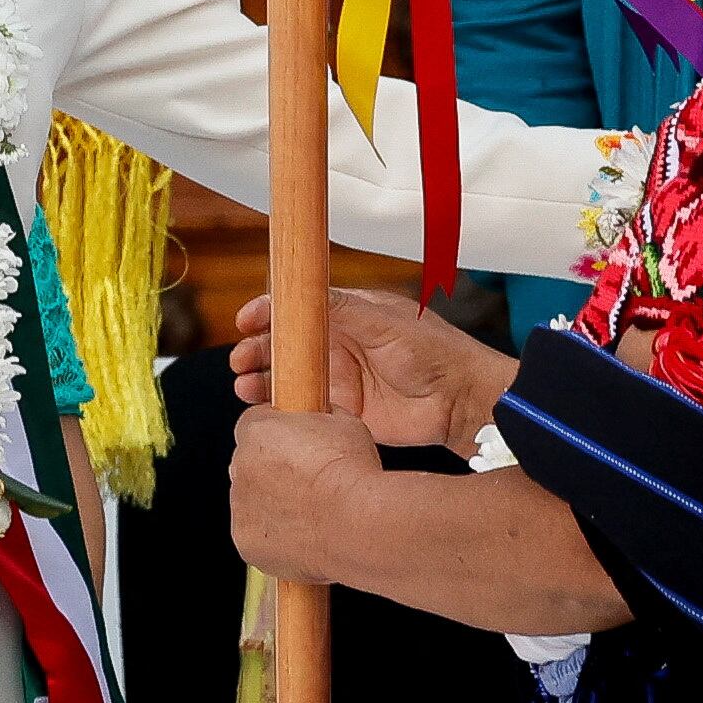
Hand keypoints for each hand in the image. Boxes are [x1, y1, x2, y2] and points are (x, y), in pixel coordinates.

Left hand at [229, 405, 381, 583]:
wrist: (357, 522)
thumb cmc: (352, 474)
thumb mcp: (343, 421)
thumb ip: (318, 418)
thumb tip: (322, 419)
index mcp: (258, 431)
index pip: (256, 422)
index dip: (280, 432)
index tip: (297, 443)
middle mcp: (241, 466)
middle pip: (251, 463)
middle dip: (274, 470)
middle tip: (309, 479)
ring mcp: (241, 507)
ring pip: (253, 501)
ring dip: (274, 503)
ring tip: (312, 509)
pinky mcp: (247, 541)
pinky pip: (257, 535)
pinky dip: (276, 535)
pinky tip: (305, 533)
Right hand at [231, 285, 517, 453]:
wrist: (461, 402)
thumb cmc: (434, 353)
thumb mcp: (386, 322)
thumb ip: (344, 308)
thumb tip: (303, 292)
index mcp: (348, 314)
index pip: (298, 307)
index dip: (269, 311)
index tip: (247, 319)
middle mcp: (338, 343)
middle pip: (284, 342)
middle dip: (257, 348)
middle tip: (241, 358)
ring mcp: (338, 378)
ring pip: (287, 375)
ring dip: (262, 378)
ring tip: (245, 385)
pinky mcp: (341, 410)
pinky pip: (301, 406)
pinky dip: (279, 407)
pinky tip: (263, 408)